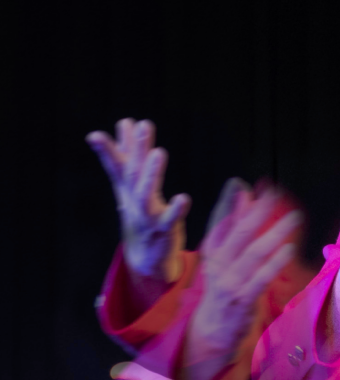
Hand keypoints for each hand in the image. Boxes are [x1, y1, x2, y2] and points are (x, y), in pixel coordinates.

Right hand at [85, 118, 190, 292]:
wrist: (144, 257)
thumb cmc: (140, 214)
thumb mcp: (130, 185)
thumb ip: (126, 155)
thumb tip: (125, 122)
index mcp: (127, 188)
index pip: (118, 164)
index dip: (113, 145)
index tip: (121, 123)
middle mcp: (133, 200)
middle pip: (132, 173)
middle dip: (136, 149)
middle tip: (143, 125)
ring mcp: (147, 216)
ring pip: (145, 194)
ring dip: (151, 173)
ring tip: (159, 152)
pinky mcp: (164, 230)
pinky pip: (170, 219)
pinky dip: (176, 209)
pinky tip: (184, 198)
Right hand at [180, 179, 302, 379]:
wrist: (210, 331)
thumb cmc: (223, 288)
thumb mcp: (222, 256)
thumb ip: (233, 224)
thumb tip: (242, 191)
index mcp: (211, 253)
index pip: (217, 223)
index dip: (228, 203)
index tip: (239, 183)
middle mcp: (218, 265)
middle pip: (237, 234)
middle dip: (256, 212)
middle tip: (273, 193)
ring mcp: (229, 283)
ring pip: (252, 254)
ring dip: (274, 234)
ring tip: (293, 218)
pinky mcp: (243, 300)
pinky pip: (260, 279)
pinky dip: (274, 264)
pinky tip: (289, 250)